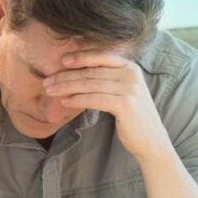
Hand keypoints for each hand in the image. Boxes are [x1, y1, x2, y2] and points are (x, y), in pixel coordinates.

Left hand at [44, 51, 171, 162]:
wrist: (151, 140)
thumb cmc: (131, 116)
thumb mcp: (121, 91)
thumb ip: (106, 79)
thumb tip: (76, 73)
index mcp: (131, 67)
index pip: (102, 57)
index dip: (81, 57)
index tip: (62, 60)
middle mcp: (131, 74)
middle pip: (91, 72)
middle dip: (66, 76)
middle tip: (47, 81)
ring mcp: (130, 89)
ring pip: (90, 85)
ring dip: (67, 87)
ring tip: (50, 91)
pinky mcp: (125, 104)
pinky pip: (94, 99)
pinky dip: (77, 100)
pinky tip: (65, 101)